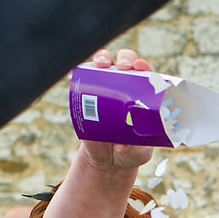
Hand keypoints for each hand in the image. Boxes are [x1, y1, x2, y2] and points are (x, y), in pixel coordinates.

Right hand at [81, 47, 154, 170]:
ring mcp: (105, 87)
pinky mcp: (86, 94)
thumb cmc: (132, 151)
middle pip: (126, 62)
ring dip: (101, 58)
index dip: (144, 66)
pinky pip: (80, 78)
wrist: (109, 159)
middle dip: (125, 59)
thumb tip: (122, 146)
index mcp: (144, 94)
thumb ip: (135, 148)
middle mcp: (126, 85)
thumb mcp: (139, 152)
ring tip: (101, 64)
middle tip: (123, 67)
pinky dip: (75, 72)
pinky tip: (72, 74)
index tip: (140, 67)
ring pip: (104, 63)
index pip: (146, 74)